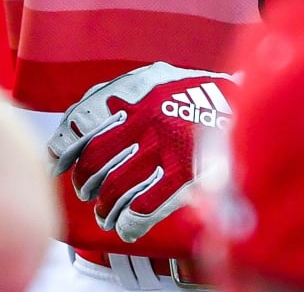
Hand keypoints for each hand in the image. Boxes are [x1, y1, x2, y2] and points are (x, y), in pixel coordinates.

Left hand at [48, 61, 235, 244]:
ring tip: (105, 212)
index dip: (64, 146)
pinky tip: (126, 225)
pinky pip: (143, 207)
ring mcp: (164, 148)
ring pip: (115, 187)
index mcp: (135, 91)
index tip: (57, 161)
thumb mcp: (155, 78)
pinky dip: (129, 221)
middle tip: (85, 189)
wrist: (245, 101)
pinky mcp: (184, 176)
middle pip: (95, 160)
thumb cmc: (194, 92)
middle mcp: (146, 118)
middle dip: (84, 181)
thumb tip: (81, 121)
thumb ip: (120, 94)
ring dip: (105, 206)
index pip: (83, 121)